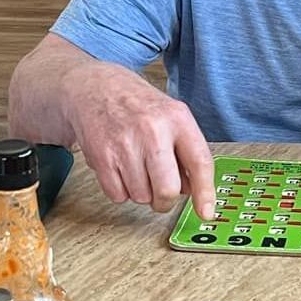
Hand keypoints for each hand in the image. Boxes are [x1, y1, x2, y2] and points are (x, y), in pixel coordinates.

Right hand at [9, 36, 214, 218]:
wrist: (94, 89)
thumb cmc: (136, 105)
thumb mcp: (171, 116)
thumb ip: (186, 150)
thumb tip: (192, 189)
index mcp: (177, 118)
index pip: (200, 162)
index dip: (205, 192)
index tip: (206, 212)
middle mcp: (153, 131)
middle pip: (167, 190)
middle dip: (165, 200)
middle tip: (161, 194)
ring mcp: (126, 145)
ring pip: (141, 197)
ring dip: (140, 192)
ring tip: (136, 167)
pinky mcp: (102, 158)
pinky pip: (118, 195)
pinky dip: (120, 190)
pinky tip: (120, 168)